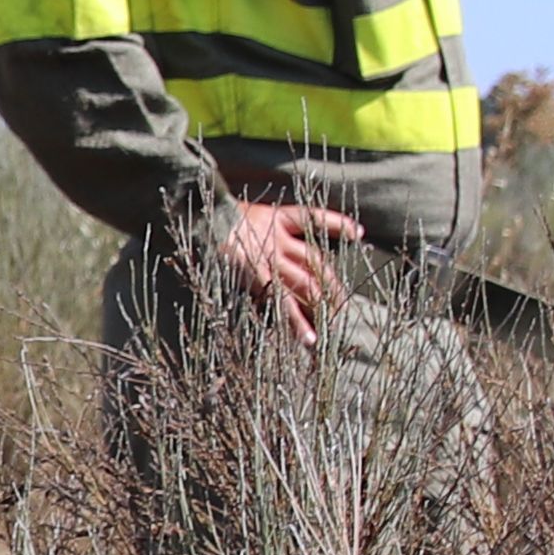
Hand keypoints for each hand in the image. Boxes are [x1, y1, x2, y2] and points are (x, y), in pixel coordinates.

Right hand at [214, 198, 366, 342]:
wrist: (194, 216)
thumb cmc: (212, 219)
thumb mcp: (237, 214)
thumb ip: (256, 225)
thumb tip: (281, 235)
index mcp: (274, 219)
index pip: (313, 219)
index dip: (337, 225)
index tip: (358, 234)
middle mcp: (277, 239)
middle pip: (316, 262)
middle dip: (331, 285)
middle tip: (342, 307)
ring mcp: (269, 257)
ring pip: (306, 282)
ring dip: (321, 304)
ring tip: (332, 327)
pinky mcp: (256, 275)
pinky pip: (281, 301)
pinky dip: (295, 322)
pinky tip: (308, 340)